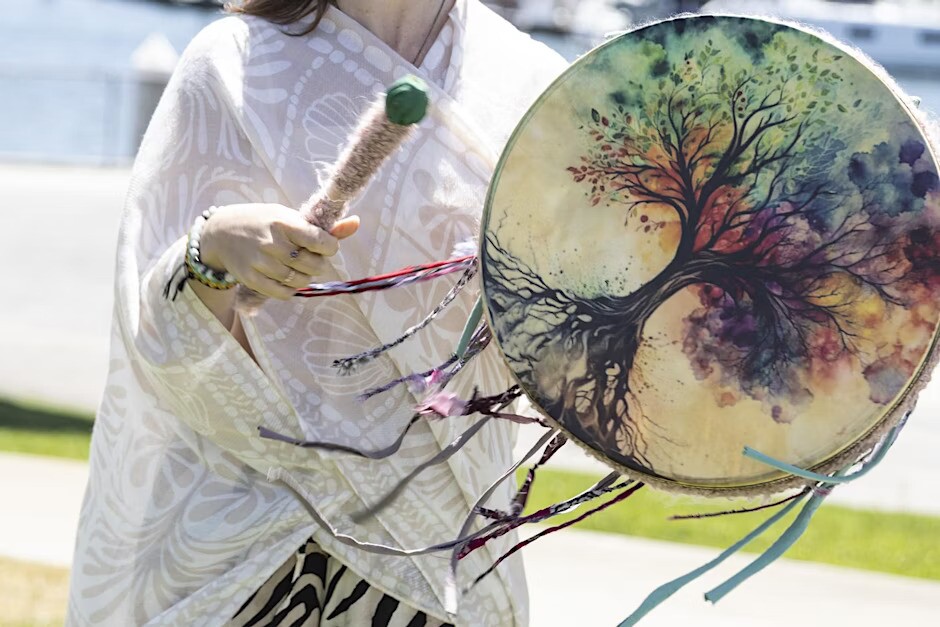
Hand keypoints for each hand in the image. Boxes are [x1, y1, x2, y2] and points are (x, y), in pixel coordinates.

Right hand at [198, 203, 359, 299]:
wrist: (220, 233)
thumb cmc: (262, 222)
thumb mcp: (288, 217)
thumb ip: (322, 226)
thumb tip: (356, 223)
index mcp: (283, 223)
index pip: (321, 242)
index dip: (330, 247)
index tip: (324, 245)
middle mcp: (272, 243)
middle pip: (314, 265)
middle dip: (318, 263)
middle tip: (309, 257)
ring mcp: (261, 263)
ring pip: (301, 281)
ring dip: (305, 276)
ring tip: (295, 266)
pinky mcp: (252, 279)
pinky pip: (284, 293)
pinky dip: (291, 288)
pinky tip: (285, 277)